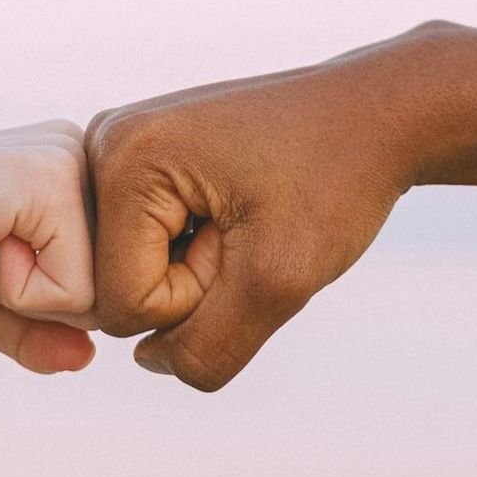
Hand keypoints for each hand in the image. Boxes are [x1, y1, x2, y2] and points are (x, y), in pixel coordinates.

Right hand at [0, 120, 97, 373]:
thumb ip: (37, 330)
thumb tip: (89, 358)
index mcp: (64, 170)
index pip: (107, 276)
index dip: (43, 302)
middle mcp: (78, 152)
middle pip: (115, 286)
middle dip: (44, 302)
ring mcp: (67, 161)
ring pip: (105, 293)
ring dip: (29, 297)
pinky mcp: (49, 182)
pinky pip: (76, 291)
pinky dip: (17, 293)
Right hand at [86, 27, 440, 389]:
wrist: (373, 116)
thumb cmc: (337, 178)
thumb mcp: (280, 281)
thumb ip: (207, 348)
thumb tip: (149, 359)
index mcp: (122, 158)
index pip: (123, 305)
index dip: (198, 298)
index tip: (250, 236)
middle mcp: (102, 145)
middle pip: (117, 289)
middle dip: (193, 283)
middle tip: (251, 225)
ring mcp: (117, 150)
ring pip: (132, 273)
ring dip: (196, 269)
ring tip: (245, 214)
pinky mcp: (137, 161)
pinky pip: (144, 248)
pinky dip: (193, 250)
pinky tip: (231, 209)